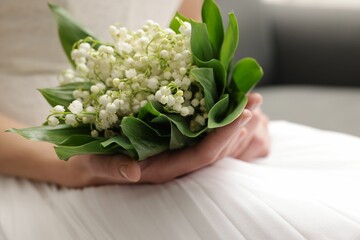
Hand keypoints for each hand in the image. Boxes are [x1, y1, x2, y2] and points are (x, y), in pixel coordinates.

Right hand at [61, 93, 269, 186]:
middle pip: (214, 148)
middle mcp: (173, 162)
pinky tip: (226, 102)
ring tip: (249, 98)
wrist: (84, 162)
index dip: (223, 137)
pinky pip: (199, 131)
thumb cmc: (88, 163)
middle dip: (236, 125)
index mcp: (160, 170)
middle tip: (255, 100)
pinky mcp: (170, 141)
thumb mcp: (94, 164)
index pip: (201, 157)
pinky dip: (215, 117)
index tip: (241, 115)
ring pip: (210, 140)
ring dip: (230, 119)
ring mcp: (173, 151)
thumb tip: (132, 172)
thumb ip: (111, 168)